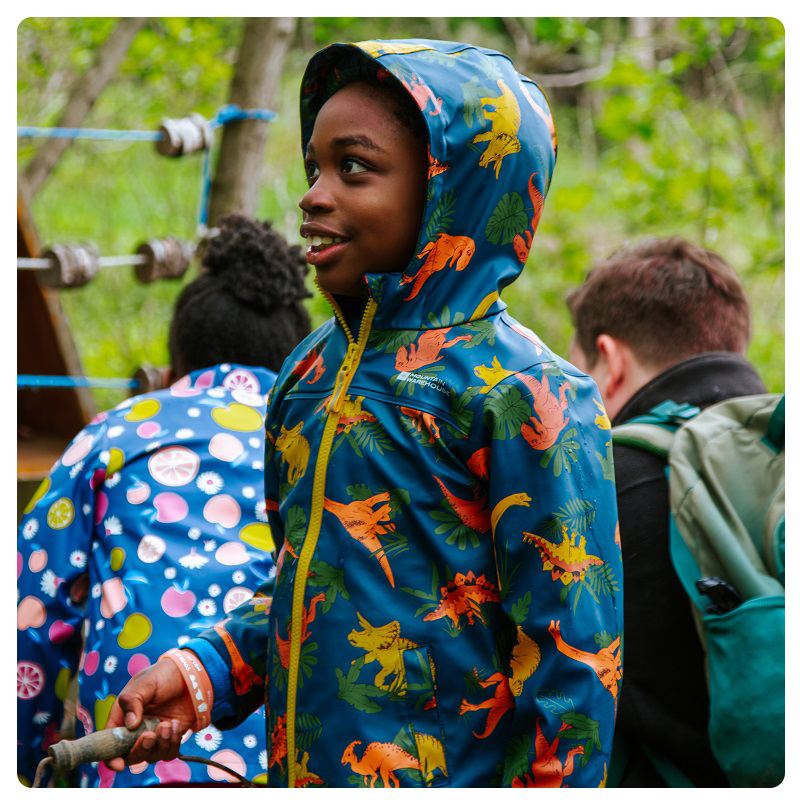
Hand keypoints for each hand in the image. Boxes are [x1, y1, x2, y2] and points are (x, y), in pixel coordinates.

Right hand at [103, 656, 194, 770]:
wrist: (190, 674)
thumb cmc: (162, 675)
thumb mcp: (144, 682)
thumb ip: (132, 701)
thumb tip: (130, 725)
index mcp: (122, 718)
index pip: (111, 745)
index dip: (112, 759)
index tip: (120, 764)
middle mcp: (136, 732)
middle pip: (131, 756)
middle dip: (140, 750)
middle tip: (150, 735)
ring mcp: (153, 736)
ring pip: (151, 756)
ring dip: (160, 744)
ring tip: (168, 724)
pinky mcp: (170, 737)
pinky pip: (169, 753)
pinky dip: (172, 743)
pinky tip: (176, 725)